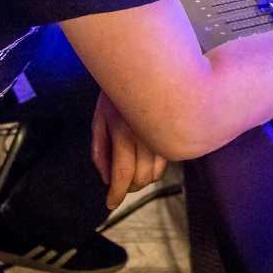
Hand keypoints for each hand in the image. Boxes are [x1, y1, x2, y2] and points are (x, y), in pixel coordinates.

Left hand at [91, 91, 166, 209]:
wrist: (143, 68)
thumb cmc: (115, 94)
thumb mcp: (99, 119)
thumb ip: (100, 151)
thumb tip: (106, 178)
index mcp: (124, 133)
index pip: (122, 174)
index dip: (116, 193)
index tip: (110, 203)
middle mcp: (147, 136)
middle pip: (141, 177)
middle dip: (129, 188)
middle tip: (119, 187)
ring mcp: (162, 134)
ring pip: (157, 173)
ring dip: (143, 181)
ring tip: (132, 176)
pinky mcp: (173, 133)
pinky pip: (167, 161)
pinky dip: (156, 169)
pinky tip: (146, 163)